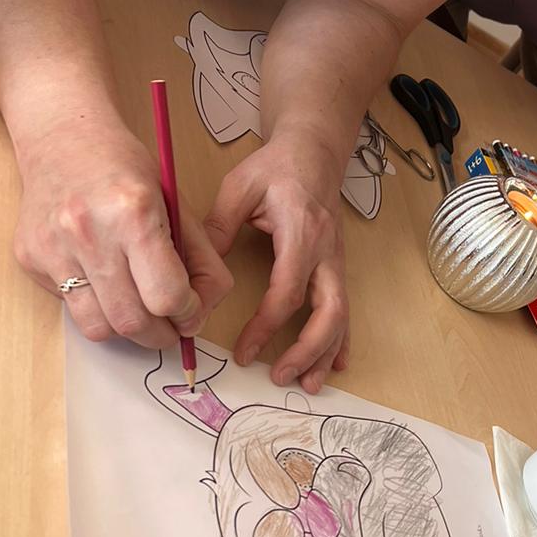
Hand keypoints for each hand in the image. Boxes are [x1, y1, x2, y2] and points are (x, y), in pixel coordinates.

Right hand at [15, 121, 232, 346]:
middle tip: (169, 326)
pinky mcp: (30, 259)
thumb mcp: (176, 206)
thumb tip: (203, 312)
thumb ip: (201, 260)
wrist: (62, 138)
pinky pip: (70, 308)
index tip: (191, 312)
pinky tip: (103, 283)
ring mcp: (53, 248)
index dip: (188, 314)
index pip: (167, 296)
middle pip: (132, 322)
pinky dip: (95, 308)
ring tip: (138, 311)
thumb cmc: (125, 169)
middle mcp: (88, 233)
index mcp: (133, 214)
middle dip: (160, 335)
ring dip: (126, 331)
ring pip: (98, 328)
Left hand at [205, 135, 349, 391]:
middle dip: (308, 350)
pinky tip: (335, 364)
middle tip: (281, 376)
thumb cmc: (276, 168)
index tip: (243, 351)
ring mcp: (336, 262)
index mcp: (301, 234)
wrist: (313, 152)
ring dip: (326, 353)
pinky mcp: (337, 267)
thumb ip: (219, 226)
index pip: (287, 292)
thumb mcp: (240, 187)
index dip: (266, 326)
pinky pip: (344, 308)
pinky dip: (340, 340)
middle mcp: (326, 253)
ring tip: (309, 385)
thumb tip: (193, 267)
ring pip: (342, 316)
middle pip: (329, 312)